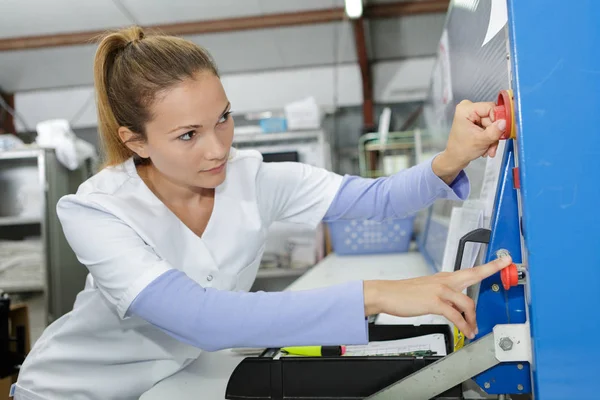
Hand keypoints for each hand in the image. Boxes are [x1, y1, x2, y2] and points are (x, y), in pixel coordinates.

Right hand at [363, 255, 511, 338]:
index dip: (488, 265)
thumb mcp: (427, 290)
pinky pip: (455, 315)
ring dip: (473, 318)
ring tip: (473, 328)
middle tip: (505, 264)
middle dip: (491, 269)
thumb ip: (443, 296)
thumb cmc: (404, 294)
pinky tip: (465, 330)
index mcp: (444, 277)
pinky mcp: (434, 302)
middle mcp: (444, 281)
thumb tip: (456, 307)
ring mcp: (439, 290)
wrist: (386, 294)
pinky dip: (463, 325)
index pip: (470, 270)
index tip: (502, 259)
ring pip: (467, 302)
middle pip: (473, 274)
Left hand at [432, 100, 506, 183]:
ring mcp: (471, 115)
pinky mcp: (475, 121)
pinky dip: (489, 137)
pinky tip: (486, 147)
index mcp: (465, 109)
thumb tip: (505, 122)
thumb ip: (495, 131)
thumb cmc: (462, 150)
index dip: (498, 119)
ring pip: (492, 123)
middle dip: (494, 133)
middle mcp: (468, 109)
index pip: (491, 107)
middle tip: (492, 145)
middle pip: (492, 116)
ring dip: (493, 137)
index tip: (502, 131)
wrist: (455, 159)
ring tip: (488, 149)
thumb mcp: (482, 141)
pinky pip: (489, 127)